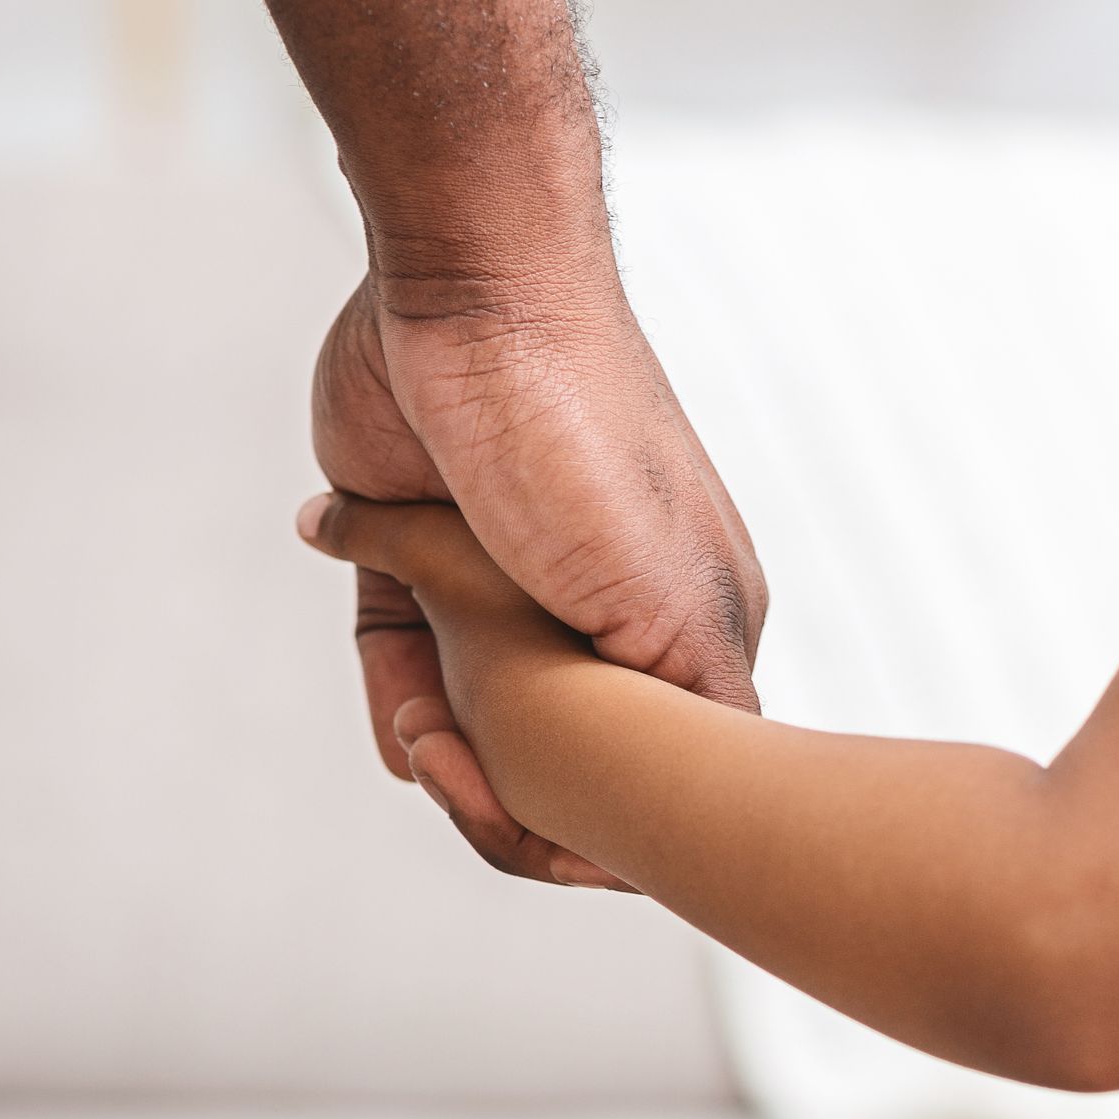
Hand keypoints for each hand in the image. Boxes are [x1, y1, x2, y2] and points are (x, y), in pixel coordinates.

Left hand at [310, 269, 764, 886]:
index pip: (651, 772)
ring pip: (470, 711)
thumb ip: (701, 698)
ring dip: (438, 733)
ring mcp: (508, 581)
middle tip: (448, 749)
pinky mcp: (421, 548)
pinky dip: (391, 693)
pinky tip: (396, 712)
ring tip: (419, 722)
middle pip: (549, 754)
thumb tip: (727, 797)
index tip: (531, 809)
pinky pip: (401, 653)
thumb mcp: (668, 598)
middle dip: (497, 778)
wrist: (472, 297)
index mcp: (683, 624)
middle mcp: (601, 611)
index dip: (588, 821)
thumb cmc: (582, 441)